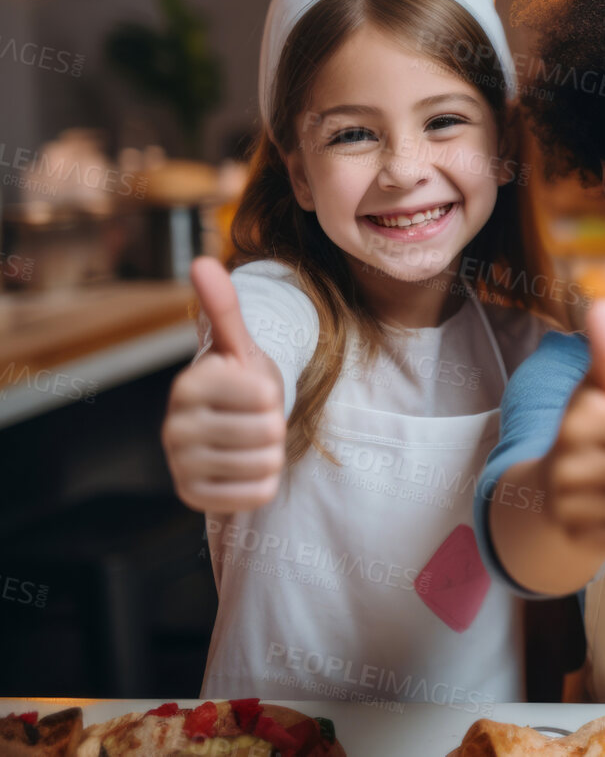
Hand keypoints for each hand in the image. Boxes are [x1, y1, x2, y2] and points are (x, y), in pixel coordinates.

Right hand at [163, 257, 286, 512]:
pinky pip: (257, 494)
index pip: (263, 394)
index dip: (272, 393)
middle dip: (274, 424)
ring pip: (265, 463)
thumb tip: (203, 262)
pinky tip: (244, 467)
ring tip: (250, 441)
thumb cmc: (239, 383)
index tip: (253, 391)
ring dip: (271, 453)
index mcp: (188, 386)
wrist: (228, 430)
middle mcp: (175, 427)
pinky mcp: (194, 497)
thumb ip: (225, 308)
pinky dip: (263, 482)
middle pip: (268, 431)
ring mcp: (181, 465)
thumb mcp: (240, 346)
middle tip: (254, 419)